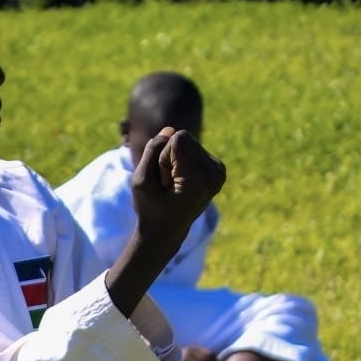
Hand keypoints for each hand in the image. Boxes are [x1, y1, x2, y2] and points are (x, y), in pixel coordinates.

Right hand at [132, 127, 225, 243]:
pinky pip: (196, 148)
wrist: (166, 231)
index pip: (179, 138)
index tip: (163, 180)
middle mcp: (214, 175)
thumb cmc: (150, 208)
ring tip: (174, 184)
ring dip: (176, 159)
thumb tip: (171, 129)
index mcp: (198, 180)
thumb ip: (152, 150)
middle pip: (186, 138)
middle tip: (167, 183)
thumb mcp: (140, 180)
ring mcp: (219, 173)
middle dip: (170, 156)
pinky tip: (182, 182)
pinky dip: (185, 161)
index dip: (163, 155)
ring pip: (190, 142)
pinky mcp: (219, 170)